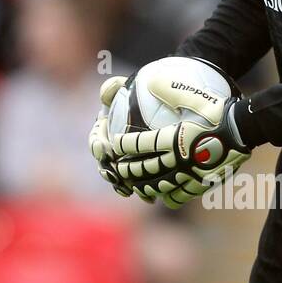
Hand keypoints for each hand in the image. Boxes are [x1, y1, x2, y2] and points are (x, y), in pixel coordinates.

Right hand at [88, 75, 150, 202]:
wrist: (185, 109)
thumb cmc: (157, 93)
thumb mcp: (138, 84)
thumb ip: (119, 85)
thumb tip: (106, 90)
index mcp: (110, 127)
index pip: (97, 137)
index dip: (96, 144)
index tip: (103, 148)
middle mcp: (116, 147)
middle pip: (106, 163)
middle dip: (107, 171)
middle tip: (113, 173)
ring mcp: (130, 161)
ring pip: (122, 178)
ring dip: (123, 185)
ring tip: (128, 190)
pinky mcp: (147, 173)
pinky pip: (142, 186)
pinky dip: (143, 192)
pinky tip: (151, 198)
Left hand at [108, 66, 249, 209]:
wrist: (242, 130)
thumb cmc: (218, 111)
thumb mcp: (193, 95)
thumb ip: (171, 89)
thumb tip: (151, 80)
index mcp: (172, 138)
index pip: (140, 144)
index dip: (125, 145)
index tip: (116, 145)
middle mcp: (177, 158)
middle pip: (145, 168)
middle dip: (129, 169)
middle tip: (119, 169)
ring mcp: (189, 173)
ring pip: (160, 185)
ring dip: (145, 186)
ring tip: (137, 186)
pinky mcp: (202, 183)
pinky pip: (182, 195)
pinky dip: (170, 197)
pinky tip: (165, 197)